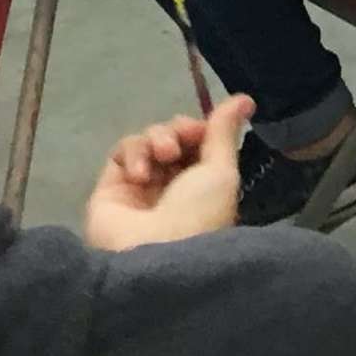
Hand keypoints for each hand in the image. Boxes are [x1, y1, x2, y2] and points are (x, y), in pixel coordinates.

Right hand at [82, 92, 251, 248]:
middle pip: (172, 138)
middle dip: (177, 131)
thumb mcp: (221, 172)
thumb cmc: (198, 215)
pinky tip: (140, 174)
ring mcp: (139, 190)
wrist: (154, 256)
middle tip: (179, 145)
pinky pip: (121, 153)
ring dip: (156, 139)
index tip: (202, 129)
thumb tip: (245, 99)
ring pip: (147, 141)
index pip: (197, 143)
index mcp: (202, 189)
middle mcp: (170, 189)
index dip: (198, 129)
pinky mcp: (110, 191)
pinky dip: (133, 154)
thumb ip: (224, 132)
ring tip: (163, 156)